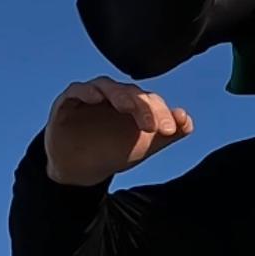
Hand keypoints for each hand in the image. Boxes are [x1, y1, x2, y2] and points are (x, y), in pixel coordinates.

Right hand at [43, 77, 192, 186]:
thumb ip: (169, 133)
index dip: (162, 113)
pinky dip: (86, 91)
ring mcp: (90, 96)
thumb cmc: (114, 151)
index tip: (171, 130)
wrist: (81, 170)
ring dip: (118, 94)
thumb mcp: (146, 145)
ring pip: (106, 86)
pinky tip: (95, 99)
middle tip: (153, 127)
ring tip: (128, 107)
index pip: (151, 100)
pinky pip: (76, 90)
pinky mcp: (67, 103)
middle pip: (132, 92)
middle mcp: (114, 95)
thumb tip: (187, 121)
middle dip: (144, 107)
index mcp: (134, 102)